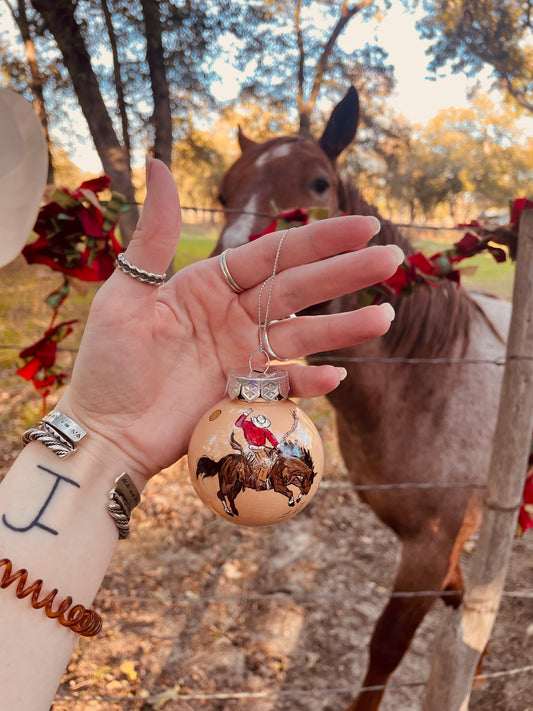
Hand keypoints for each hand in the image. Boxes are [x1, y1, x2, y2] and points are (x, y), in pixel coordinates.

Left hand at [59, 158, 400, 482]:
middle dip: (345, 274)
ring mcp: (244, 356)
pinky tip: (337, 376)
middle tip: (391, 260)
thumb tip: (157, 162)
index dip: (318, 240)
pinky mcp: (247, 394)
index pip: (273, 255)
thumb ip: (155, 235)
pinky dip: (310, 383)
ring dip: (343, 329)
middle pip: (298, 290)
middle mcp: (234, 316)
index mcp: (210, 285)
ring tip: (385, 317)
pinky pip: (286, 386)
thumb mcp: (126, 293)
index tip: (361, 225)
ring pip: (302, 337)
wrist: (105, 432)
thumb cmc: (108, 363)